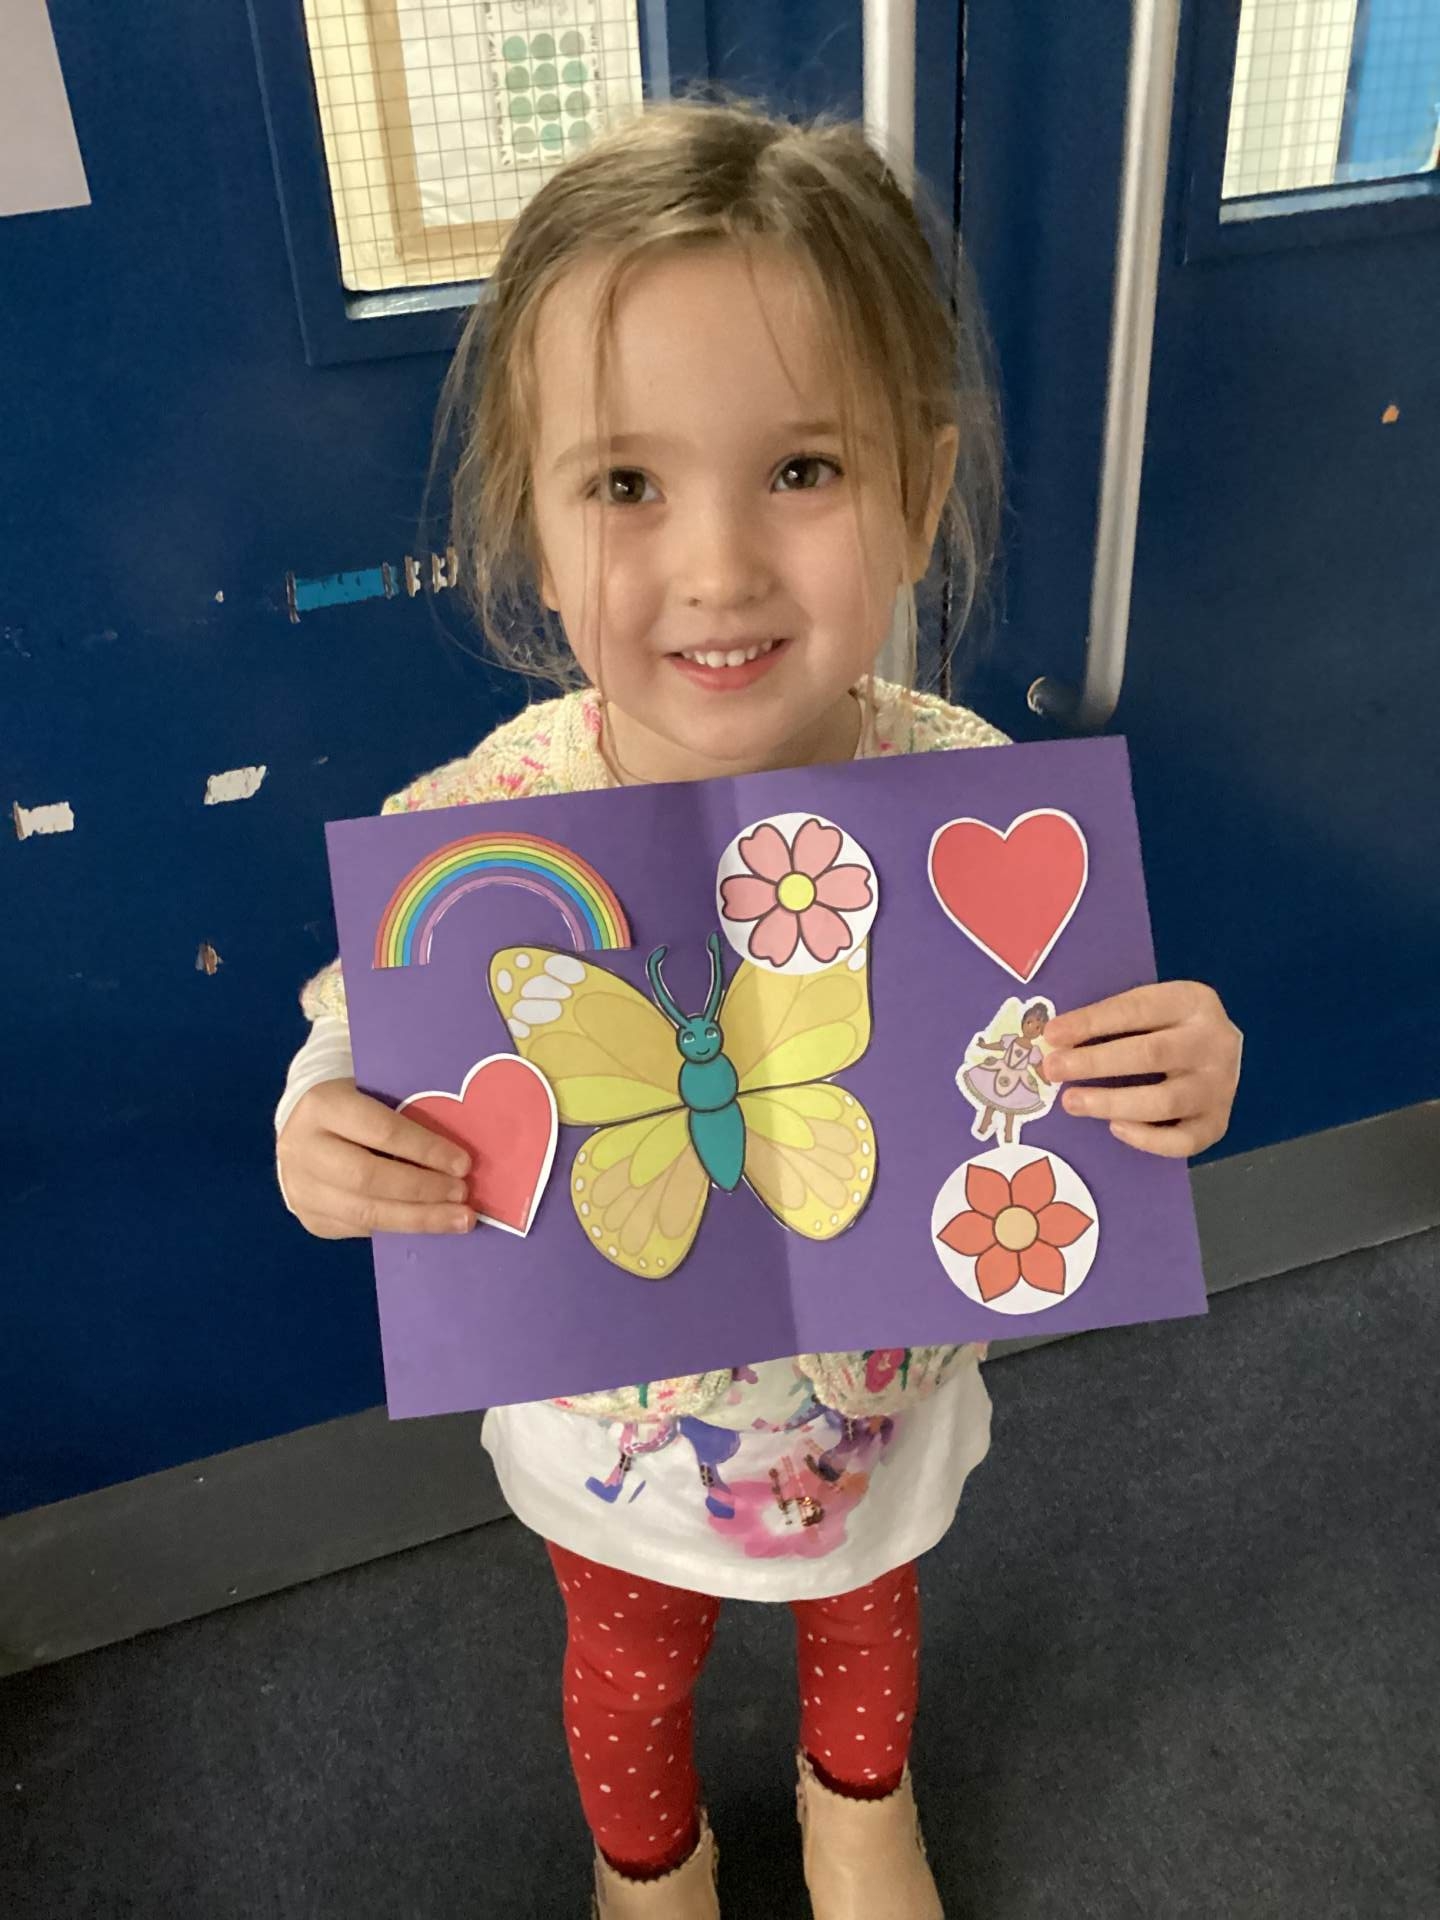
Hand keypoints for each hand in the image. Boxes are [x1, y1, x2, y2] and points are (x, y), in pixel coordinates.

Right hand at [277, 1079, 474, 1238]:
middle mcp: (302, 1148)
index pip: (381, 1131)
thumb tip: (458, 1156)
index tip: (463, 1164)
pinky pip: (362, 1229)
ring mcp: (301, 1188)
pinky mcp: (311, 1218)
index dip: (426, 1149)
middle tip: (462, 1195)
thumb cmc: (357, 1105)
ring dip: (418, 1218)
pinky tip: (429, 1224)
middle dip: (422, 1189)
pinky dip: (401, 1228)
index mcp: (322, 1106)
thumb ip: (408, 1115)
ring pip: (365, 1213)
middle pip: (369, 1178)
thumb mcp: (375, 1094)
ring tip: (458, 1219)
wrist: (306, 1128)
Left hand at [1041, 982, 1241, 1158]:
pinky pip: (1183, 1140)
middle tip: (1053, 1069)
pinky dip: (1146, 1139)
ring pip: (1165, 1102)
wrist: (1219, 1052)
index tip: (1052, 1034)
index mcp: (1192, 1002)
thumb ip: (1112, 1019)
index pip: (1137, 1009)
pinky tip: (1115, 1127)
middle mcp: (1214, 1043)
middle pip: (1152, 1054)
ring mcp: (1220, 1086)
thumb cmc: (1169, 1026)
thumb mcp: (1150, 1007)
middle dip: (1095, 1063)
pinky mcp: (1218, 1122)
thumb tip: (1055, 1040)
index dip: (1092, 1022)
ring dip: (1111, 1103)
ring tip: (1072, 1102)